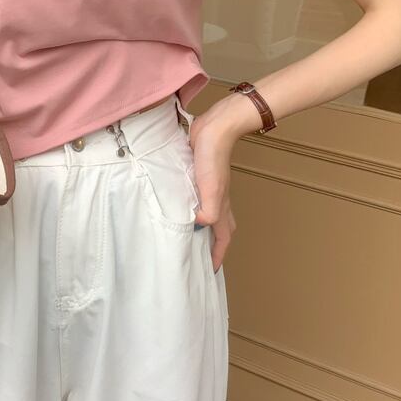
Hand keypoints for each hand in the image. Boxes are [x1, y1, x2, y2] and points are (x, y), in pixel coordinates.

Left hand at [188, 100, 242, 272]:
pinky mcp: (198, 177)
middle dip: (211, 245)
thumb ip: (208, 211)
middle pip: (218, 229)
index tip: (210, 271)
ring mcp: (208, 188)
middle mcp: (217, 200)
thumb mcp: (212, 190)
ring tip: (185, 235)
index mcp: (221, 207)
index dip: (217, 256)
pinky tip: (177, 205)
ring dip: (199, 226)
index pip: (223, 238)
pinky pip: (195, 198)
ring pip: (206, 214)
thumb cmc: (213, 159)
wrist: (214, 129)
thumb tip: (196, 224)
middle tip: (197, 257)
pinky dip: (188, 206)